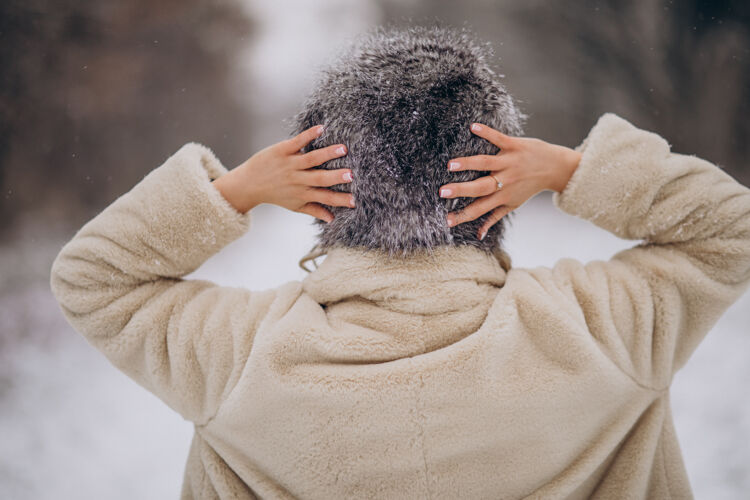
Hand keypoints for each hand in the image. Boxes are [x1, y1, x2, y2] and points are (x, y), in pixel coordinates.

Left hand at [212, 125, 354, 219]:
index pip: (324, 197)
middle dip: (335, 177)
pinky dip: (308, 135)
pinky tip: (321, 129)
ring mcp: (289, 164)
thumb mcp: (294, 205)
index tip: (354, 201)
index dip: (339, 200)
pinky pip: (297, 142)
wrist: (248, 184)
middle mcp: (297, 180)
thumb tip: (332, 219)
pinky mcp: (281, 150)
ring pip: (311, 159)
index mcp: (302, 193)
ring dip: (327, 154)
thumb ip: (314, 210)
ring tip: (343, 149)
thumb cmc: (275, 194)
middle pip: (319, 178)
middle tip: (352, 175)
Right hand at [440, 123, 581, 239]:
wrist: (556, 168)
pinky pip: (499, 139)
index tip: (446, 220)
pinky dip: (486, 132)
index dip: (463, 216)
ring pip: (486, 163)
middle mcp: (505, 181)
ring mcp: (509, 162)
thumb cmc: (530, 187)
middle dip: (461, 190)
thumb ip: (494, 218)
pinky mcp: (515, 146)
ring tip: (451, 164)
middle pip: (480, 187)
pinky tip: (472, 127)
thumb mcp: (513, 204)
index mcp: (502, 197)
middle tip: (442, 192)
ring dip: (468, 163)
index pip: (479, 209)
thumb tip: (478, 235)